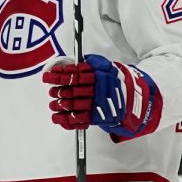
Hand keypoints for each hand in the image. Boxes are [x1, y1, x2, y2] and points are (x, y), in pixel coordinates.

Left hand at [42, 54, 161, 138]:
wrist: (133, 98)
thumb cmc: (113, 79)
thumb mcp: (104, 65)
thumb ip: (89, 62)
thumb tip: (70, 61)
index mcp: (97, 75)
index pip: (74, 74)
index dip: (59, 76)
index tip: (48, 77)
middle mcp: (97, 89)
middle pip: (72, 90)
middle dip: (59, 91)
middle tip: (52, 91)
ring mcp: (97, 104)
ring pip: (74, 105)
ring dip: (60, 105)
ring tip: (53, 104)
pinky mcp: (98, 117)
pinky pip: (79, 120)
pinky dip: (66, 120)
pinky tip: (57, 118)